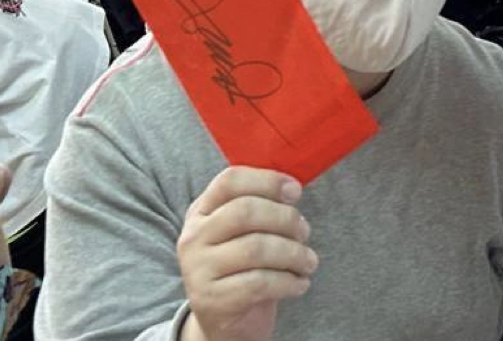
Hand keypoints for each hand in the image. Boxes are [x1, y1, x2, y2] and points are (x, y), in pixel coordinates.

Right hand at [176, 168, 315, 340]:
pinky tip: (299, 283)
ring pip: (256, 248)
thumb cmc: (242, 269)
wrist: (223, 322)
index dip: (267, 180)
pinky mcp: (212, 300)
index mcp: (202, 212)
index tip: (296, 191)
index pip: (230, 181)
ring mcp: (198, 269)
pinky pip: (260, 283)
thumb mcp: (242, 233)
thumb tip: (292, 189)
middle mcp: (193, 237)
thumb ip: (260, 207)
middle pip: (246, 212)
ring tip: (308, 262)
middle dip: (286, 219)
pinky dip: (289, 282)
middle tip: (305, 232)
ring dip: (294, 253)